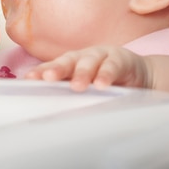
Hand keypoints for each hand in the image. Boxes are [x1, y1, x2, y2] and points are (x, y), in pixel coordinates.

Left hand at [25, 46, 152, 91]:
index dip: (41, 71)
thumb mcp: (87, 88)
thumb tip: (47, 113)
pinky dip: (107, 75)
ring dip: (82, 73)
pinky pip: (112, 66)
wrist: (140, 76)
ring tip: (77, 86)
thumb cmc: (106, 83)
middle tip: (47, 78)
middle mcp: (84, 57)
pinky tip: (102, 85)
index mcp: (72, 63)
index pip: (53, 66)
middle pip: (68, 61)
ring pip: (89, 62)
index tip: (29, 79)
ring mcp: (102, 56)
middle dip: (57, 69)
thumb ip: (70, 95)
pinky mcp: (121, 59)